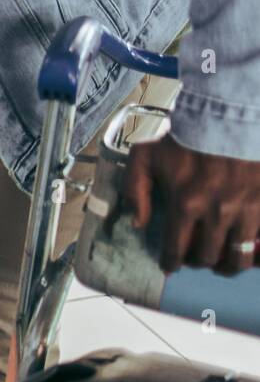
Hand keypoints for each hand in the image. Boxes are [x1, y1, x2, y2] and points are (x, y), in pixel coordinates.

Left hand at [124, 136, 259, 274]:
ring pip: (238, 257)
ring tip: (223, 261)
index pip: (176, 249)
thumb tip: (138, 223)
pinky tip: (250, 251)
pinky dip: (256, 252)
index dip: (171, 262)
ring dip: (228, 264)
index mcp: (185, 204)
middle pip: (207, 257)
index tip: (170, 265)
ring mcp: (247, 211)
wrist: (229, 116)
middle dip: (198, 262)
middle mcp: (217, 214)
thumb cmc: (186, 136)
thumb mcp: (146, 156)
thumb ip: (135, 189)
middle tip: (195, 258)